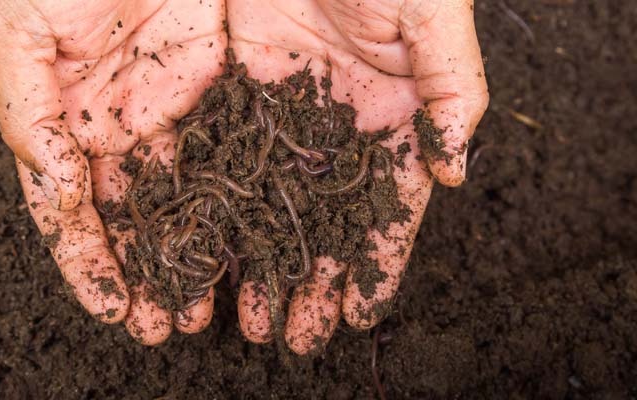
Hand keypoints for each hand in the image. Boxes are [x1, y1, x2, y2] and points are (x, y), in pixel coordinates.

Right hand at [0, 0, 225, 344]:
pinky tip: (248, 245)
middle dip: (147, 274)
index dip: (88, 263)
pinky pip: (231, 154)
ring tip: (207, 309)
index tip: (112, 310)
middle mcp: (115, 126)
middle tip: (166, 328)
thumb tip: (57, 187)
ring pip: (184, 198)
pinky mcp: (220, 88)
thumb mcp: (16, 29)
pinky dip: (236, 204)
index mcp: (62, 118)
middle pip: (132, 217)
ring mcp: (170, 112)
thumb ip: (26, 114)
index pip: (71, 208)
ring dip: (193, 255)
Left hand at [228, 0, 487, 353]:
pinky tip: (205, 252)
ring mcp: (284, 112)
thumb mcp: (431, 17)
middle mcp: (337, 125)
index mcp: (392, 115)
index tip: (359, 313)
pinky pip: (225, 160)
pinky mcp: (237, 93)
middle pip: (321, 219)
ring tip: (246, 316)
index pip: (386, 207)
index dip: (376, 263)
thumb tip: (456, 174)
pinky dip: (216, 210)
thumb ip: (454, 94)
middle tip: (291, 335)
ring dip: (257, 260)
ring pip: (269, 202)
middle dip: (307, 279)